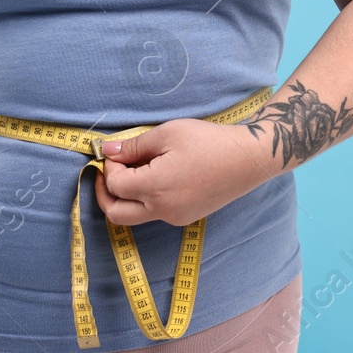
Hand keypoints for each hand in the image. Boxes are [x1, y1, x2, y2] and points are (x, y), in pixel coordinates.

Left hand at [93, 120, 278, 226]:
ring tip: (137, 169)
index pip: (115, 185)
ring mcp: (174, 217)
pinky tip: (158, 176)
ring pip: (135, 216)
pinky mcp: (185, 217)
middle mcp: (161, 210)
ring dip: (126, 197)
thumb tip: (106, 150)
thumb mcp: (168, 134)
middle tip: (108, 172)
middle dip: (104, 193)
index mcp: (154, 188)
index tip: (118, 151)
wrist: (247, 159)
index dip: (109, 167)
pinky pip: (155, 213)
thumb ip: (133, 145)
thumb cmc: (208, 141)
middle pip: (115, 214)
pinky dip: (146, 198)